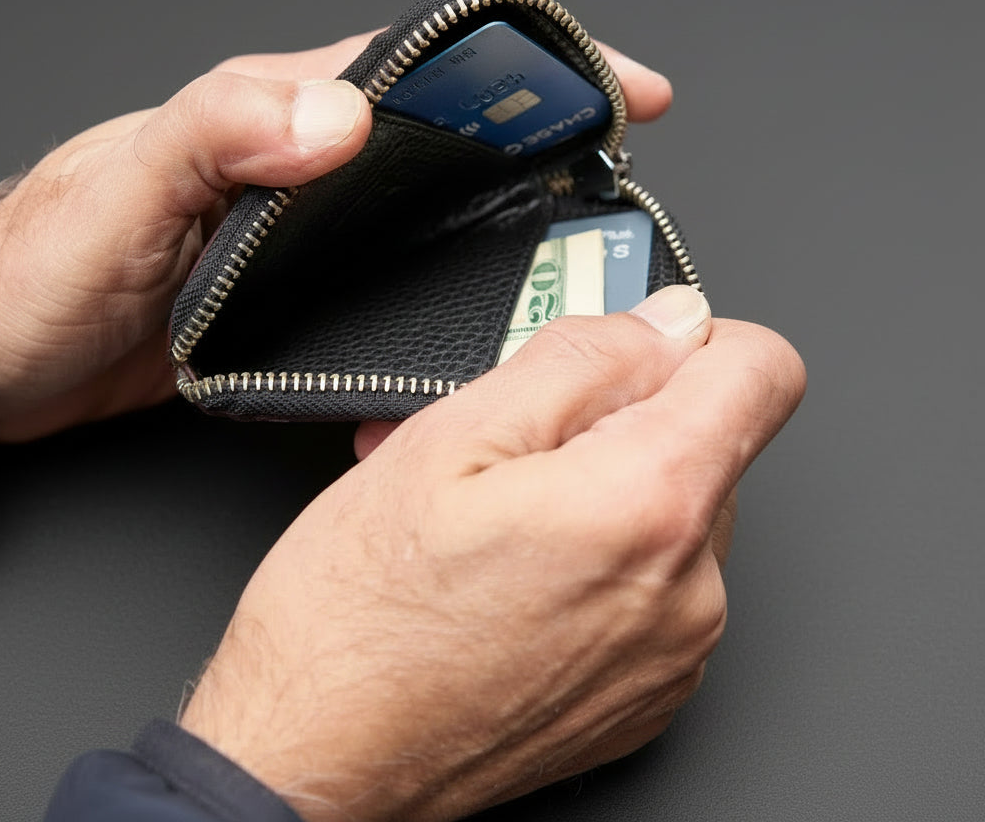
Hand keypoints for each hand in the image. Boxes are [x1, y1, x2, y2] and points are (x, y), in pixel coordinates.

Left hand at [0, 36, 670, 442]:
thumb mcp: (122, 191)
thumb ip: (219, 135)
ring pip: (435, 220)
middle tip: (615, 192)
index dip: (529, 70)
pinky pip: (396, 289)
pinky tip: (473, 333)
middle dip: (547, 155)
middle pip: (452, 143)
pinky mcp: (299, 299)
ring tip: (570, 272)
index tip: (613, 88)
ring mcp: (309, 236)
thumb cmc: (35, 269)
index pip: (425, 65)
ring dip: (509, 236)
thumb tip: (338, 116)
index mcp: (277, 116)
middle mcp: (305, 169)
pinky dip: (448, 304)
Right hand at [180, 287, 805, 821]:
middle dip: (615, 421)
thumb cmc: (360, 614)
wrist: (316, 758)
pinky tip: (512, 565)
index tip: (630, 352)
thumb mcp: (451, 436)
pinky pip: (653, 584)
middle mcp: (686, 589)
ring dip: (595, 487)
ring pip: (672, 511)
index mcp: (647, 505)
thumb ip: (583, 359)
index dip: (693, 340)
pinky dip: (596, 555)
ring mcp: (673, 652)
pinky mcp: (649, 692)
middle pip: (706, 442)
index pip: (762, 372)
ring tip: (493, 508)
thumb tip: (669, 321)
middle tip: (510, 444)